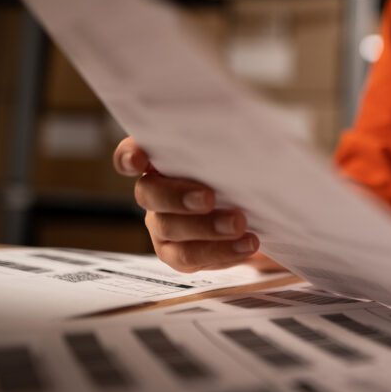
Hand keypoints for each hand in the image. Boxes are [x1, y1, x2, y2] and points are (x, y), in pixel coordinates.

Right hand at [113, 136, 263, 272]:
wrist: (261, 212)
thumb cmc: (245, 172)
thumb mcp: (240, 153)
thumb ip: (231, 143)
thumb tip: (252, 133)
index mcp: (164, 160)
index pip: (131, 153)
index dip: (129, 155)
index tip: (139, 159)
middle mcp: (155, 191)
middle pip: (149, 194)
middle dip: (178, 197)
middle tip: (209, 199)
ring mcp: (162, 224)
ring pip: (170, 228)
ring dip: (206, 228)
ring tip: (240, 225)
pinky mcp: (175, 253)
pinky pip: (188, 257)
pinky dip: (219, 252)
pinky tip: (245, 244)